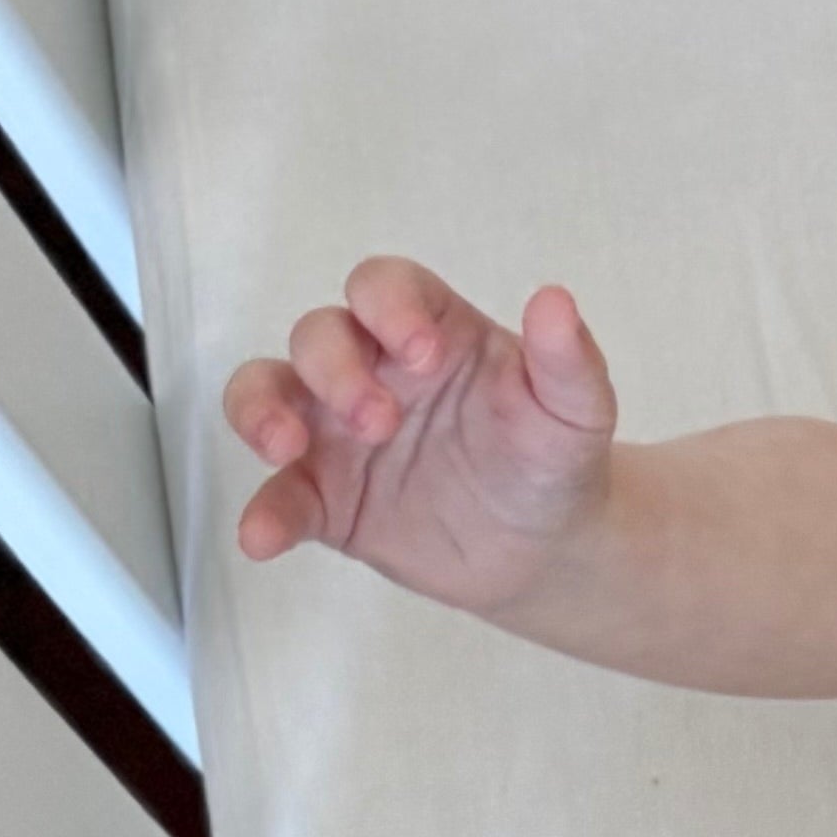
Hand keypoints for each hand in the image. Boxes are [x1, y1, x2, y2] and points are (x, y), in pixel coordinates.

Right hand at [223, 258, 615, 615]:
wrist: (548, 550)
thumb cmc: (554, 461)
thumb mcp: (575, 413)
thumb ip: (567, 361)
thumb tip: (556, 300)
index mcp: (430, 331)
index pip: (384, 287)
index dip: (388, 308)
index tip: (422, 355)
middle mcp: (372, 369)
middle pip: (319, 336)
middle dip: (334, 369)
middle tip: (379, 423)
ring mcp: (340, 433)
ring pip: (268, 392)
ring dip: (261, 411)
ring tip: (284, 448)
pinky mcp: (327, 498)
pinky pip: (282, 495)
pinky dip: (265, 513)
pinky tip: (262, 537)